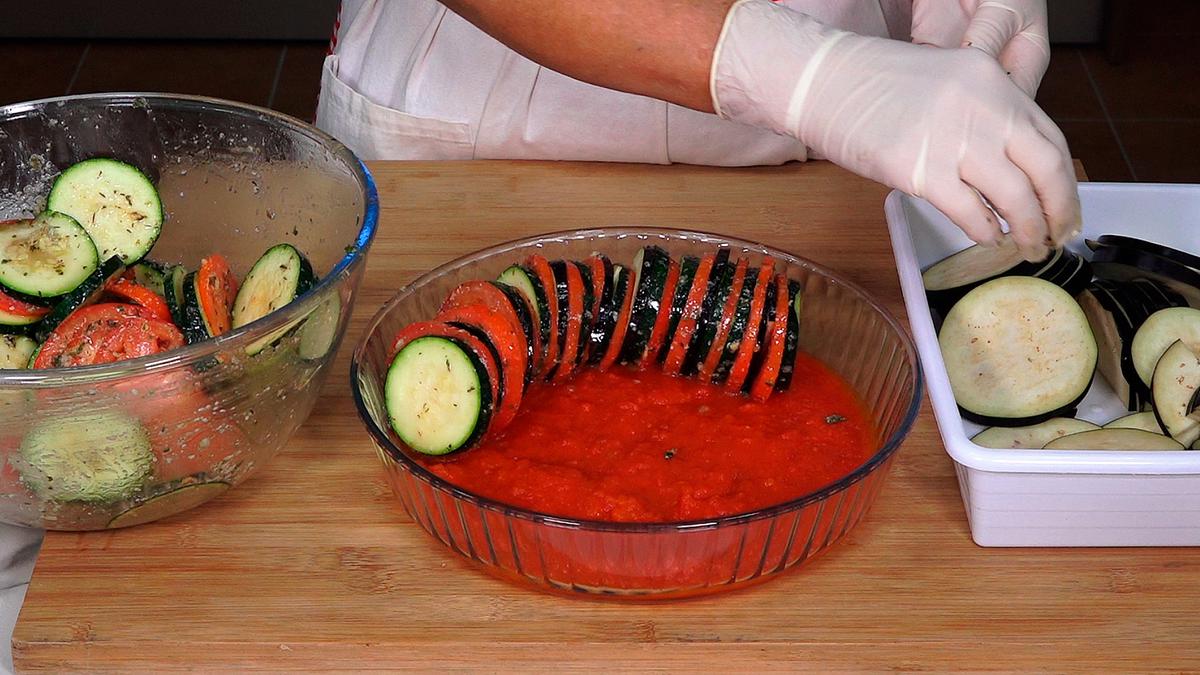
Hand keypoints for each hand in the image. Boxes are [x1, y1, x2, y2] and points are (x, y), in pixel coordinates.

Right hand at [712, 0, 1077, 260]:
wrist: (823, 80)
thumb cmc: (873, 85)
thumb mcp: (948, 83)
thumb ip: (982, 116)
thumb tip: (1006, 168)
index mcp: (993, 82)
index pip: (1049, 139)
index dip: (1064, 183)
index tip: (1064, 208)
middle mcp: (984, 107)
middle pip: (1045, 170)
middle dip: (1058, 212)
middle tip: (1056, 237)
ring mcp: (954, 140)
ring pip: (1014, 197)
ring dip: (1025, 230)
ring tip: (1024, 247)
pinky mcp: (922, 170)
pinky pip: (970, 212)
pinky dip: (984, 231)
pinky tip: (984, 238)